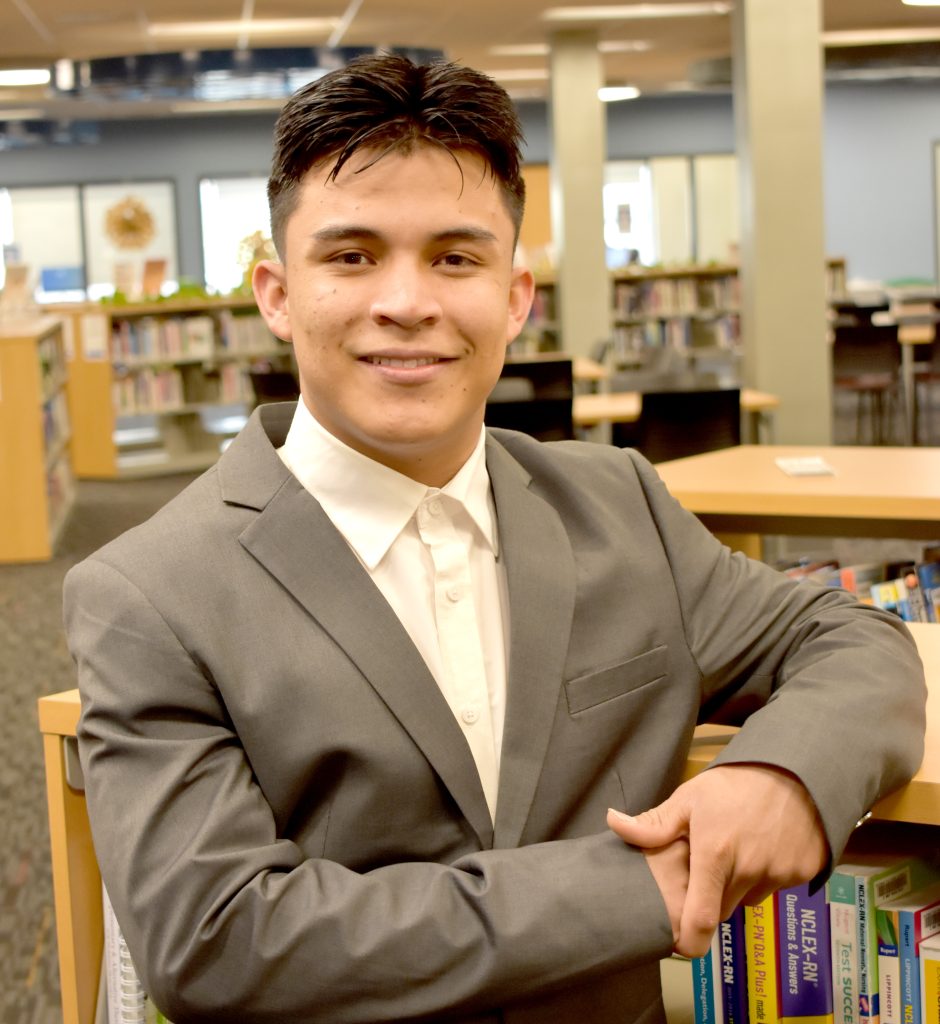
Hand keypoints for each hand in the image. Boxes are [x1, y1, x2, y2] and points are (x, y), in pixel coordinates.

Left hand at [607, 764, 827, 957]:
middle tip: (707, 864)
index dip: (688, 941)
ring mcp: (779, 873)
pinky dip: (765, 874)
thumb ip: (653, 824)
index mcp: (715, 854)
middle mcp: (748, 870)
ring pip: (748, 897)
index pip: (700, 919)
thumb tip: (613, 823)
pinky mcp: (802, 872)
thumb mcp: (690, 797)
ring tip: (736, 847)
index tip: (678, 944)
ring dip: (738, 884)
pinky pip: (774, 887)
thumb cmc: (736, 782)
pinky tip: (763, 844)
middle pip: (722, 908)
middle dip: (710, 896)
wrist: (795, 768)